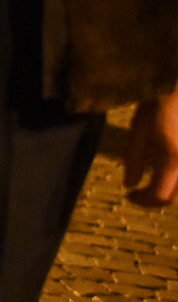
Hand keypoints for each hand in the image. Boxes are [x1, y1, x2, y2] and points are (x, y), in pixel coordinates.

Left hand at [124, 90, 177, 206]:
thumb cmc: (159, 101)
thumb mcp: (139, 128)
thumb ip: (134, 159)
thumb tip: (129, 184)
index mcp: (172, 158)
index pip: (159, 195)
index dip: (143, 200)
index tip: (129, 194)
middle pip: (175, 198)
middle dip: (156, 200)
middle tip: (141, 193)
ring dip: (171, 193)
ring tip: (155, 184)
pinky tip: (169, 173)